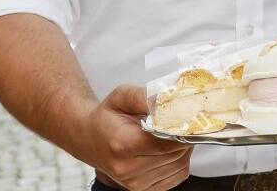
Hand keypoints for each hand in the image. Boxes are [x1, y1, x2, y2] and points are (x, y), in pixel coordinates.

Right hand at [76, 84, 191, 190]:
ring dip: (183, 148)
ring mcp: (135, 182)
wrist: (88, 138)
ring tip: (168, 134)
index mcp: (123, 144)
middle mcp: (128, 168)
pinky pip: (177, 175)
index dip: (183, 128)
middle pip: (176, 152)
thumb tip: (168, 98)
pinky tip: (165, 149)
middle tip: (179, 121)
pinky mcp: (143, 189)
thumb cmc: (106, 117)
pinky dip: (179, 160)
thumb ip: (146, 96)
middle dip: (184, 135)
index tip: (188, 117)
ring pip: (180, 163)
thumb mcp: (122, 96)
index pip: (168, 141)